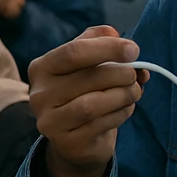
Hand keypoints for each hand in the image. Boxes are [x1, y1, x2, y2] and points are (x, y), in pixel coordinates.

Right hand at [27, 26, 148, 176]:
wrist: (75, 140)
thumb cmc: (83, 93)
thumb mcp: (87, 64)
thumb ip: (98, 43)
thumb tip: (114, 34)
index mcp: (42, 67)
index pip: (74, 51)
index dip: (108, 48)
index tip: (133, 49)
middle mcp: (40, 94)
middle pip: (88, 77)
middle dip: (121, 74)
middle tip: (136, 75)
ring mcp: (49, 121)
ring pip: (94, 103)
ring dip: (123, 95)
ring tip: (134, 91)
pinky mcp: (66, 142)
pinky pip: (100, 124)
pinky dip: (121, 114)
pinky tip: (125, 108)